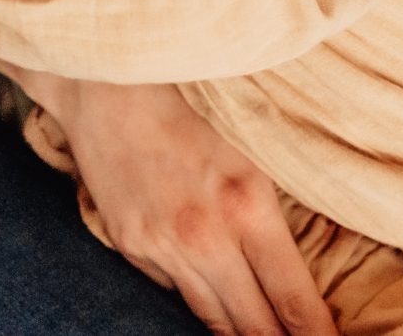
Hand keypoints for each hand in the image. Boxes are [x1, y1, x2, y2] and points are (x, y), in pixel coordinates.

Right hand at [35, 76, 337, 335]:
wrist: (108, 90)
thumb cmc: (191, 113)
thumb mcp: (251, 161)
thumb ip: (271, 223)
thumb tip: (292, 283)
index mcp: (248, 208)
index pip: (294, 300)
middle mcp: (206, 237)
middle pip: (254, 325)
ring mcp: (163, 247)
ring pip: (212, 319)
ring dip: (240, 332)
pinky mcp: (131, 247)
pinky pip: (172, 290)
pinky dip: (194, 292)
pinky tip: (208, 288)